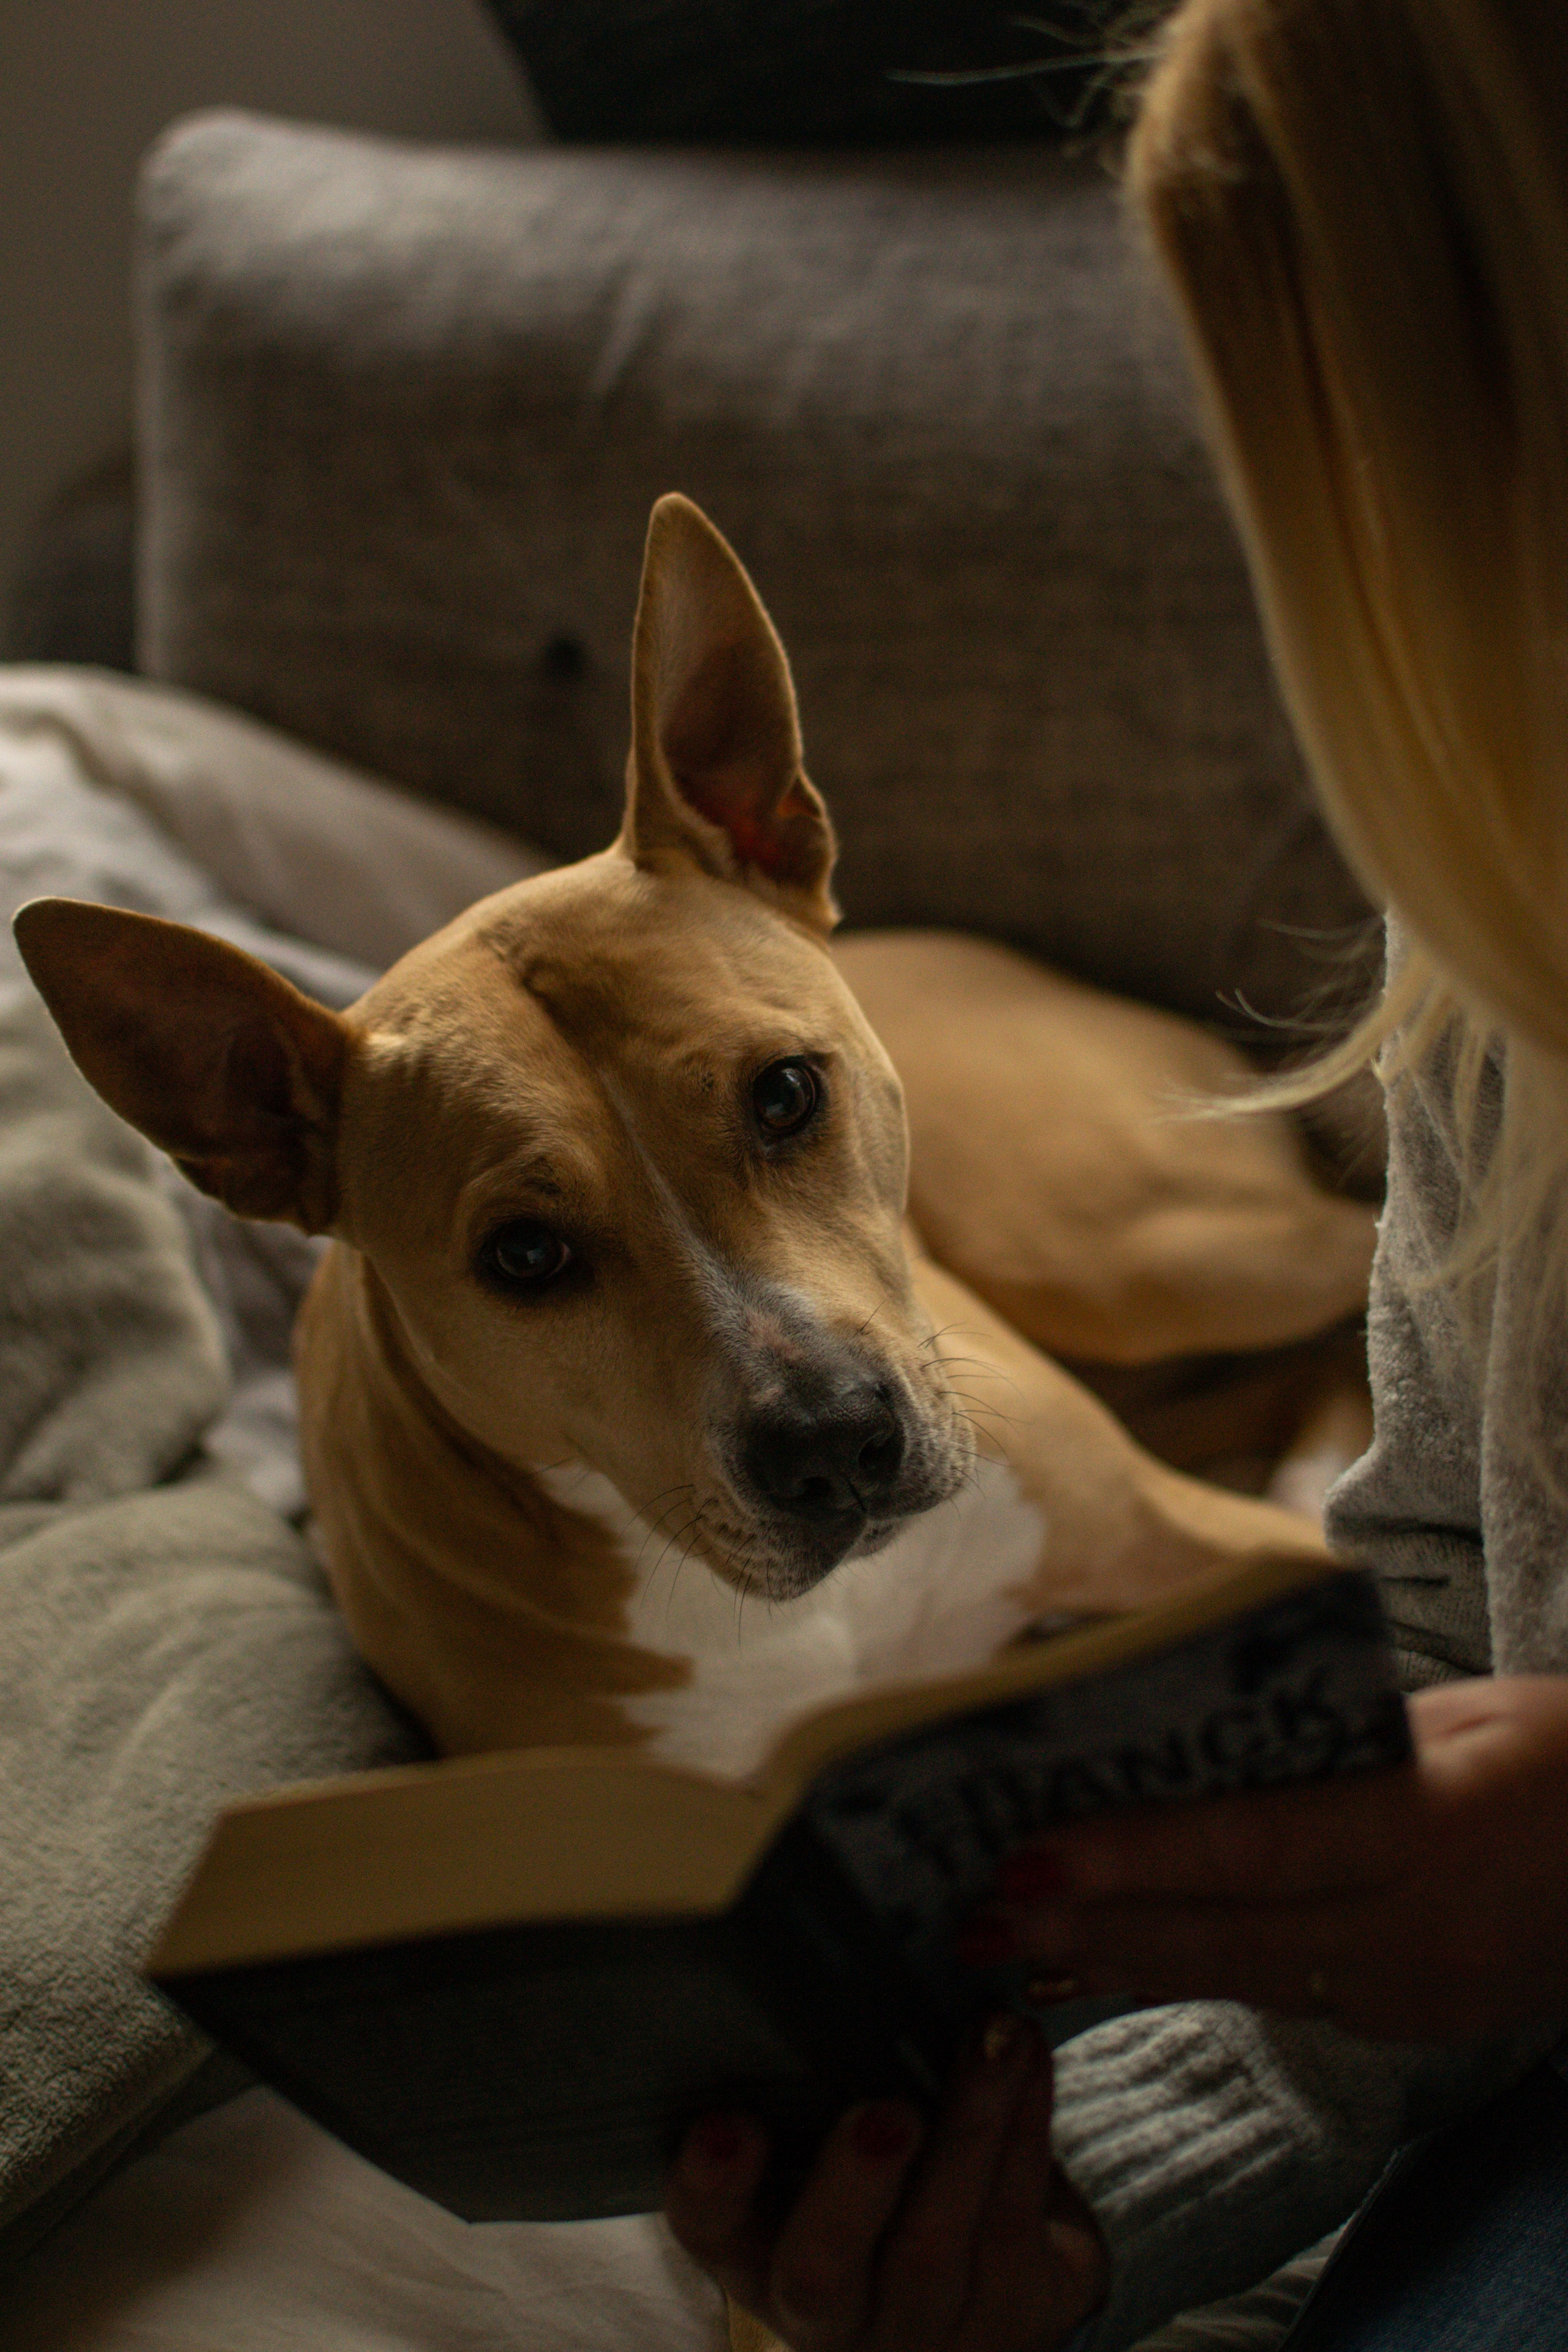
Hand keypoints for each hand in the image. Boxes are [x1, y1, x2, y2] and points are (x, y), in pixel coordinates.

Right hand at [665, 2014, 1108, 2351]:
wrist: (994, 2287)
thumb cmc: (890, 2187)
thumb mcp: (834, 2149)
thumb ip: (817, 2086)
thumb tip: (825, 1951)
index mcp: (762, 2256)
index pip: (712, 2232)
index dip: (712, 2186)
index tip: (727, 2122)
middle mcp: (832, 2312)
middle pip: (820, 2271)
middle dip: (851, 2187)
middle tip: (885, 2113)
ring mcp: (923, 2325)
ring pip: (936, 2242)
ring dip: (969, 2127)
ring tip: (992, 2036)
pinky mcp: (1015, 2314)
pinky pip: (1015, 2220)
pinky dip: (1026, 2126)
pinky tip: (1029, 2057)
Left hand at [965, 1675, 1567, 2041]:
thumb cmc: (1567, 1753)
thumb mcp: (1467, 1712)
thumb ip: (1341, 1740)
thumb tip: (1202, 1742)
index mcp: (1428, 1831)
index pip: (1253, 1847)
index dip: (1134, 1855)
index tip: (1027, 1855)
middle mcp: (1413, 1931)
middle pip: (1221, 1935)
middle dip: (1087, 1928)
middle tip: (971, 1917)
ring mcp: (1414, 1993)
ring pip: (1237, 1976)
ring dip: (1117, 1965)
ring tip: (1006, 1951)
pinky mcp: (1411, 2022)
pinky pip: (1278, 1993)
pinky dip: (1188, 1975)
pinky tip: (1108, 1967)